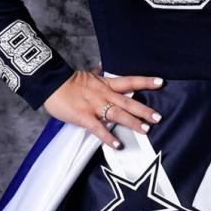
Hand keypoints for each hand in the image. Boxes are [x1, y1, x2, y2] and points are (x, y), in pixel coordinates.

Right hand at [42, 66, 163, 148]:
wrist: (50, 84)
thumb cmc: (67, 82)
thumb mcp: (86, 76)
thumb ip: (97, 75)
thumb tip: (100, 66)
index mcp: (105, 84)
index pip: (129, 81)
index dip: (145, 81)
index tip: (161, 82)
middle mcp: (103, 94)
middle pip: (128, 101)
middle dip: (143, 110)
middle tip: (158, 117)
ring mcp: (94, 106)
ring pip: (117, 114)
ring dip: (132, 122)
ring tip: (145, 130)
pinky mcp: (84, 117)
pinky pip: (98, 128)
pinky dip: (108, 137)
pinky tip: (118, 145)